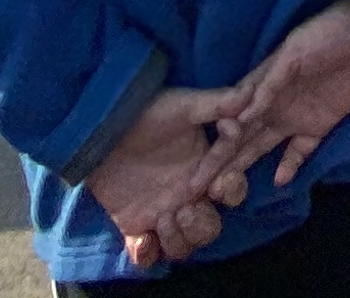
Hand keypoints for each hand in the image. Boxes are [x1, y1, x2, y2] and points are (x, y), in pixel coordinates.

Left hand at [82, 87, 245, 269]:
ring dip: (178, 239)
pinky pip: (148, 255)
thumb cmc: (146, 113)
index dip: (231, 190)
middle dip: (202, 225)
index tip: (218, 184)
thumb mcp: (181, 105)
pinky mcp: (135, 226)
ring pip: (184, 246)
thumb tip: (249, 94)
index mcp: (205, 170)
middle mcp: (187, 197)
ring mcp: (162, 213)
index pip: (232, 189)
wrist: (101, 129)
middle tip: (184, 208)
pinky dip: (146, 254)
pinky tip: (139, 239)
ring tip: (162, 219)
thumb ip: (216, 104)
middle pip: (210, 228)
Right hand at [213, 0, 349, 192]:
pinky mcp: (319, 125)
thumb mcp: (293, 52)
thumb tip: (240, 116)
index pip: (230, 119)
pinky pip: (299, 151)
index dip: (213, 142)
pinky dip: (289, 165)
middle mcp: (271, 106)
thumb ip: (268, 83)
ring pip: (261, 149)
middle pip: (239, 140)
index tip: (196, 167)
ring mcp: (294, 117)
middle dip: (218, 164)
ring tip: (223, 192)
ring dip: (243, 168)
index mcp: (261, 86)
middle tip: (195, 191)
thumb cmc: (325, 34)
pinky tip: (278, 181)